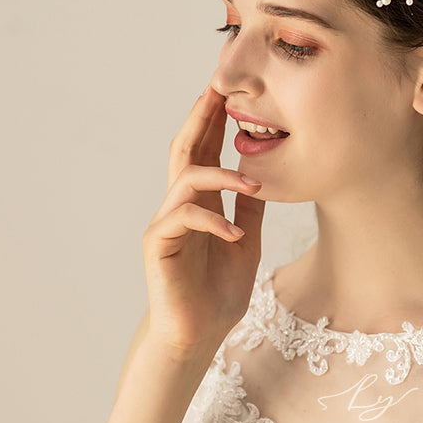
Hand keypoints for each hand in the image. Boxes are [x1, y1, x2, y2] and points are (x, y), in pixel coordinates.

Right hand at [141, 85, 264, 356]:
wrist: (199, 334)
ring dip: (221, 176)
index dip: (213, 119)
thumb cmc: (219, 289)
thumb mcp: (246, 239)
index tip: (229, 90)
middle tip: (218, 88)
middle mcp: (180, 205)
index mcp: (201, 201)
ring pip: (186, 179)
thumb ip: (249, 208)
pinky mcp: (159, 245)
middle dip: (202, 118)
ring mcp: (167, 223)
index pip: (203, 150)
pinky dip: (213, 221)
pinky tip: (236, 235)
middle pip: (185, 149)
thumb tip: (263, 177)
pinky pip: (183, 218)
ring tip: (252, 184)